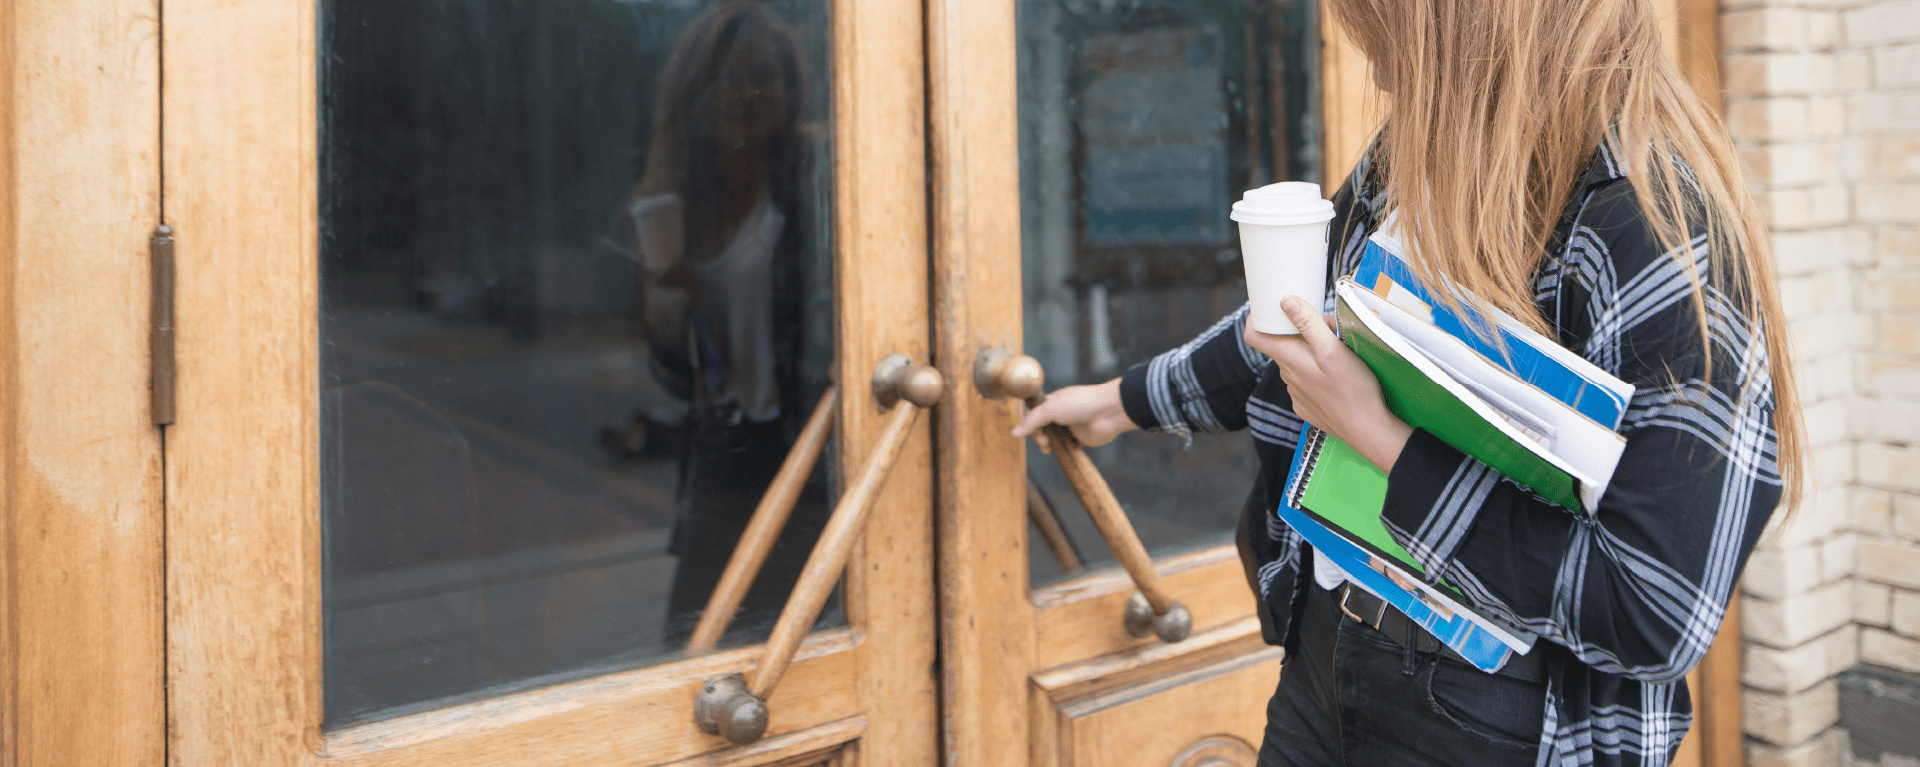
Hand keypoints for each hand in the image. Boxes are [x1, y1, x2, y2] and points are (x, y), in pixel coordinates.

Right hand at [1011, 378, 1137, 453]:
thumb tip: (1014, 433)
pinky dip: (1057, 450)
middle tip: (1043, 438)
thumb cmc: (1081, 403)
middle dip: (1037, 434)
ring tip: (1047, 446)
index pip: (1034, 412)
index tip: (1028, 429)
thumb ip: (1032, 421)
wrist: (1108, 412)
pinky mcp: (1078, 439)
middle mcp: (1060, 413)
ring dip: (1045, 443)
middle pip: (1040, 427)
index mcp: (1053, 401)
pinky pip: (1064, 446)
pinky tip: (1054, 451)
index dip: (1029, 422)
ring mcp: (1069, 426)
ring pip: (1051, 438)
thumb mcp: (1050, 409)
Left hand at [1243, 296, 1413, 473]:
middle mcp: (1288, 376)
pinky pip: (1307, 381)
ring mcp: (1297, 393)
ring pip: (1297, 362)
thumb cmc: (1353, 390)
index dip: (1258, 319)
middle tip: (1329, 327)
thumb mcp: (1332, 349)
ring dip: (1312, 351)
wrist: (1368, 429)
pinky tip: (1338, 376)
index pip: (1254, 335)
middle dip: (1301, 331)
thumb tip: (1285, 302)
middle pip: (1282, 344)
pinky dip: (1319, 372)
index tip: (1272, 309)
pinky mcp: (1308, 405)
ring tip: (1340, 351)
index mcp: (1289, 359)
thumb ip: (1308, 324)